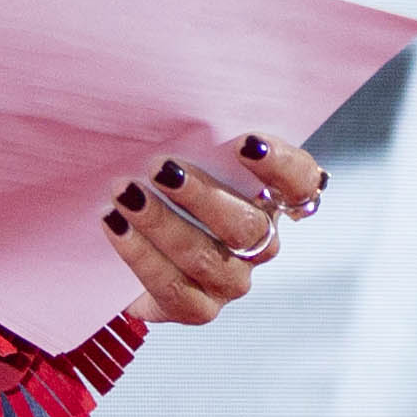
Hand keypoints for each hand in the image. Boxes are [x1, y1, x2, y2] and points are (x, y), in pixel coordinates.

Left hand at [105, 136, 325, 327]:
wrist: (118, 247)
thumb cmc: (158, 182)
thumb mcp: (180, 152)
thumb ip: (193, 137)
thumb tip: (170, 107)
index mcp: (270, 198)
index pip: (301, 183)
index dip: (281, 166)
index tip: (244, 142)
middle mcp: (259, 242)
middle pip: (249, 226)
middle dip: (202, 196)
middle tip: (160, 167)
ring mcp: (231, 280)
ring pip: (207, 258)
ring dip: (162, 223)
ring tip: (125, 193)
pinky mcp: (198, 309)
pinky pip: (174, 288)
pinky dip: (141, 255)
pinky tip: (115, 227)